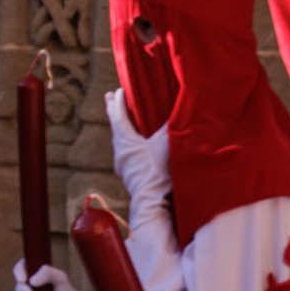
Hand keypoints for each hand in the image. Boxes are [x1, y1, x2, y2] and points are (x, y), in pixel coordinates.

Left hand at [107, 88, 172, 203]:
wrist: (151, 200)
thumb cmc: (158, 170)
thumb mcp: (166, 143)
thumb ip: (171, 126)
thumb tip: (180, 110)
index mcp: (125, 140)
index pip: (119, 115)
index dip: (119, 102)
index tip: (118, 90)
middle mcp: (119, 150)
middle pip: (115, 126)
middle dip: (113, 110)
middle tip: (108, 97)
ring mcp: (122, 163)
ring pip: (118, 139)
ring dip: (120, 127)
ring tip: (122, 119)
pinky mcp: (127, 173)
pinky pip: (123, 151)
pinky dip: (126, 141)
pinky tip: (132, 144)